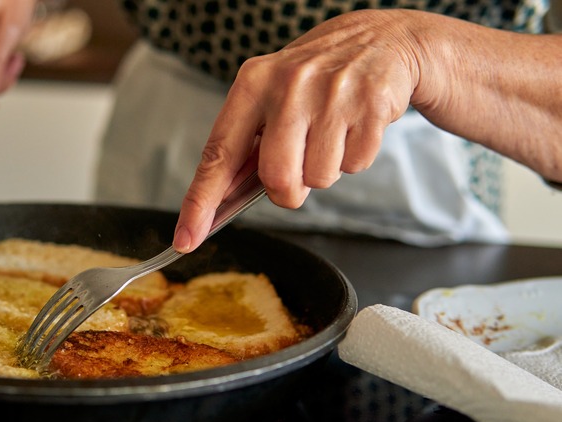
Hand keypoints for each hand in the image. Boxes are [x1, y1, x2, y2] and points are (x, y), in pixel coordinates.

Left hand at [172, 10, 421, 252]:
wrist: (375, 41)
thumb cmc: (312, 79)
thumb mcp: (269, 96)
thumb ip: (246, 144)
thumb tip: (221, 201)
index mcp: (252, 85)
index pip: (218, 154)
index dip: (200, 202)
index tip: (186, 238)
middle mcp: (288, 87)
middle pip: (276, 178)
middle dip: (287, 191)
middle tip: (298, 168)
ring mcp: (330, 95)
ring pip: (318, 179)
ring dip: (324, 171)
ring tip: (329, 135)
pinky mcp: (369, 106)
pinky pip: (355, 166)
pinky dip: (353, 158)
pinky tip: (352, 128)